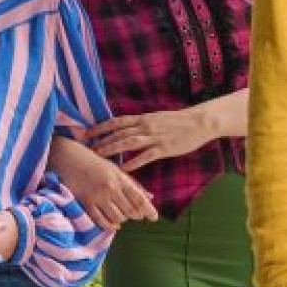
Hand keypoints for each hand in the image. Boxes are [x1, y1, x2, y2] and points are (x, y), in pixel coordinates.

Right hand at [54, 149, 156, 231]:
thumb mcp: (116, 170)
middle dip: (136, 216)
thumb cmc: (95, 163)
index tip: (154, 218)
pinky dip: (109, 226)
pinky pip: (101, 221)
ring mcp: (97, 196)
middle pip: (130, 211)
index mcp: (120, 178)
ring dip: (123, 220)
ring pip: (117, 218)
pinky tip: (113, 226)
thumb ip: (133, 184)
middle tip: (137, 215)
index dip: (149, 210)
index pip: (139, 199)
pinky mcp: (86, 202)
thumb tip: (150, 197)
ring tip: (123, 216)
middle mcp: (110, 188)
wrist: (69, 157)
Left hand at [87, 106, 213, 169]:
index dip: (101, 127)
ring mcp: (154, 137)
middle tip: (87, 147)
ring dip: (113, 148)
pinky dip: (133, 162)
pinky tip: (123, 169)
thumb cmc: (177, 121)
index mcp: (143, 118)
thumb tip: (126, 128)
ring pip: (129, 142)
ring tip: (99, 154)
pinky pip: (146, 156)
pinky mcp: (164, 148)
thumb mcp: (156, 118)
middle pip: (119, 132)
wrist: (198, 122)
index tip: (87, 132)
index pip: (117, 121)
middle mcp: (145, 126)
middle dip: (102, 139)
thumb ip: (141, 123)